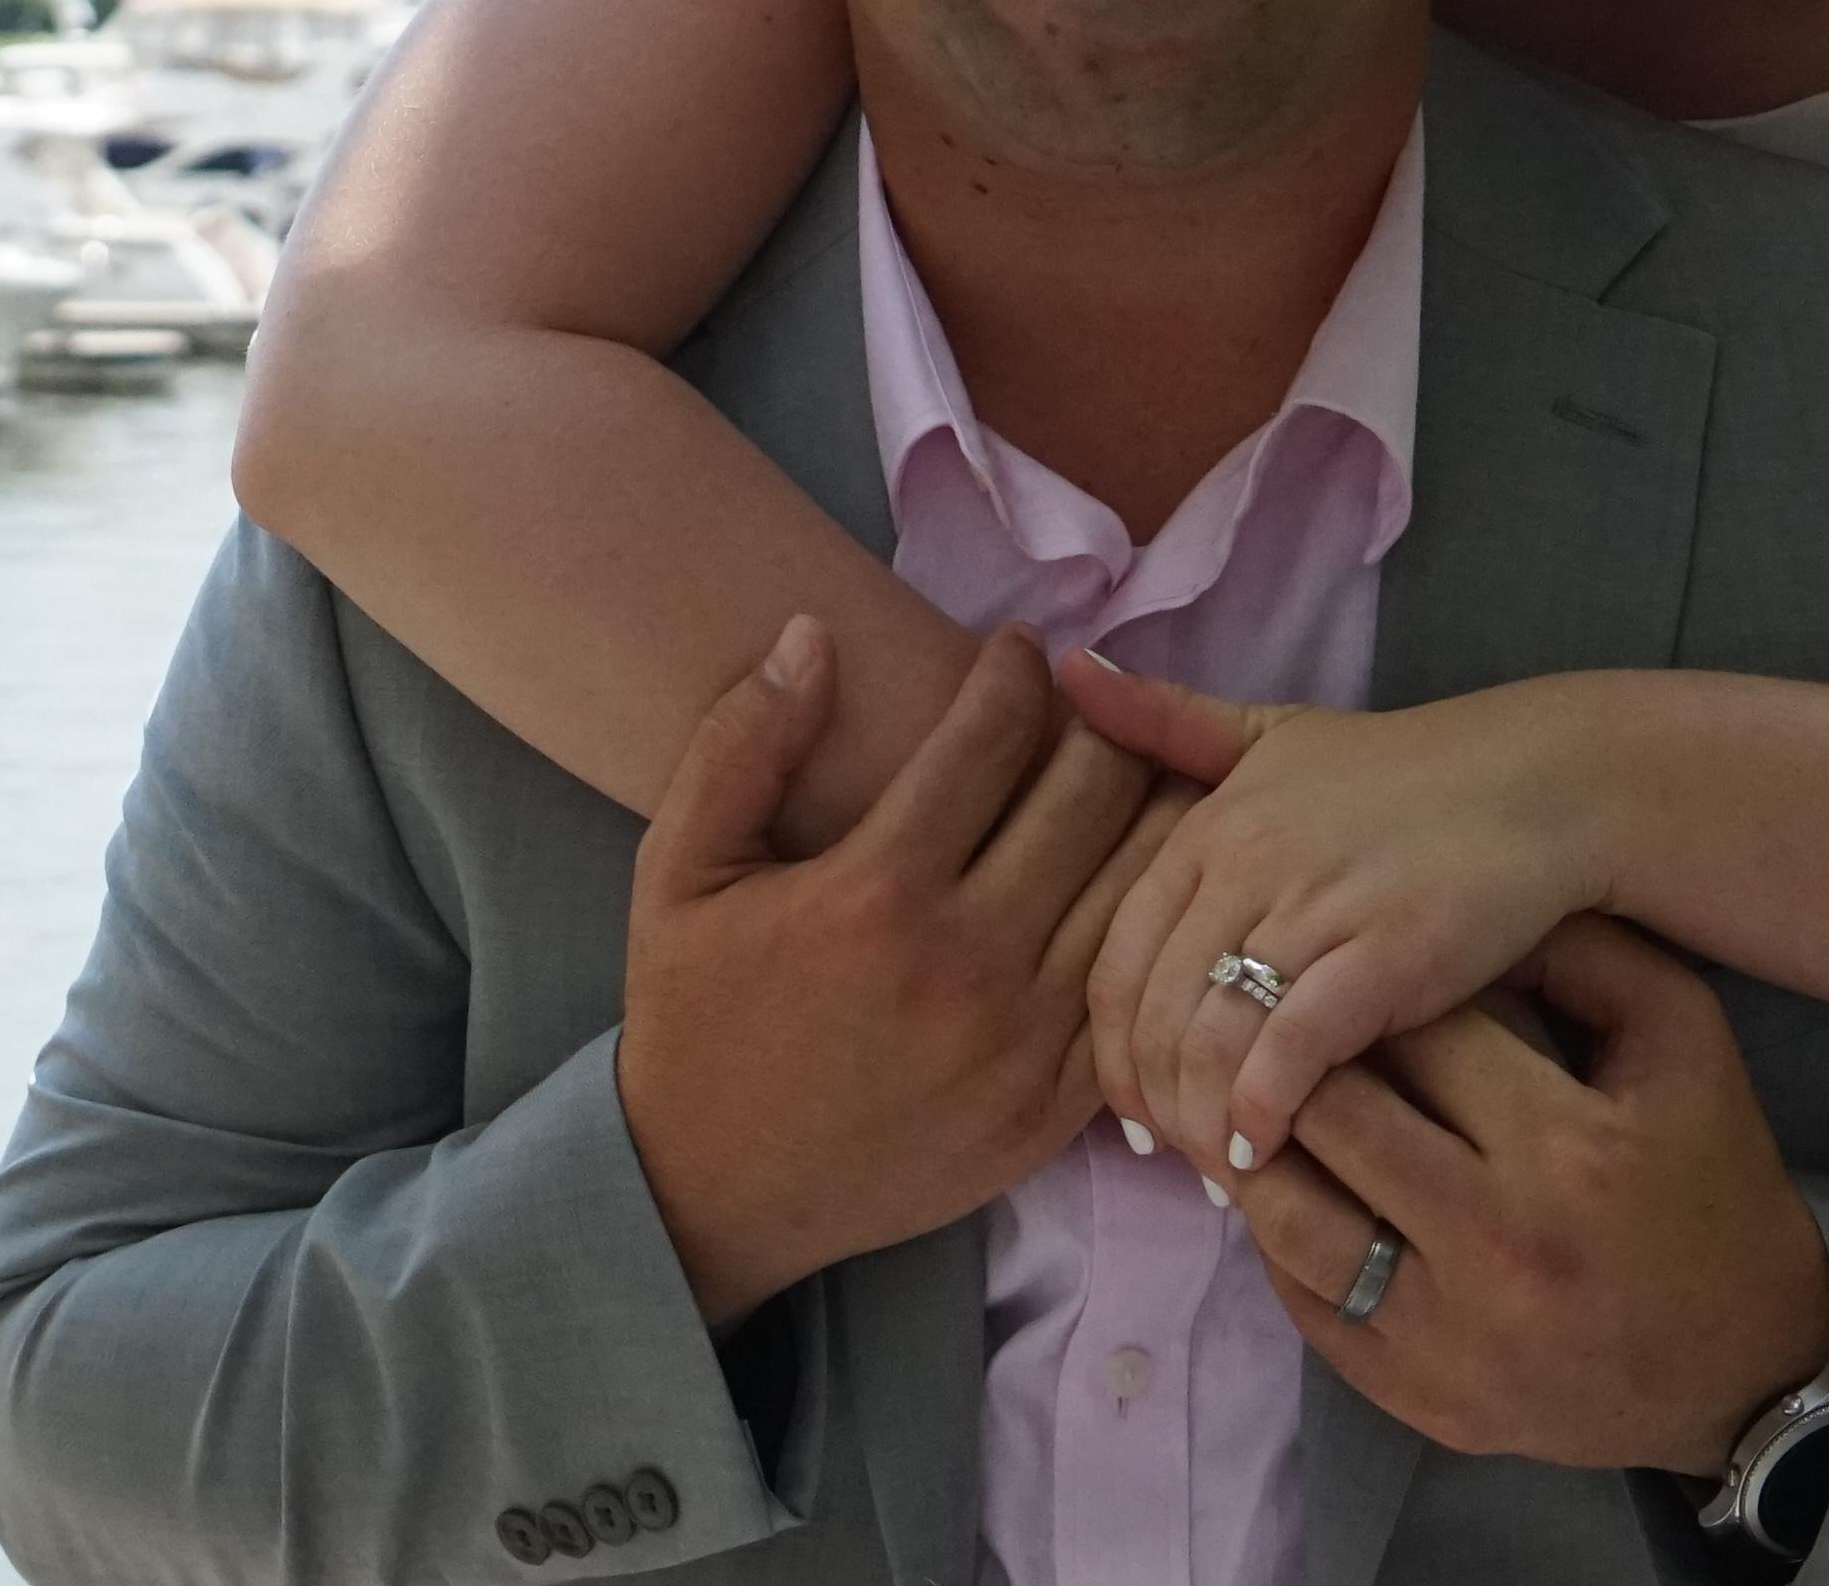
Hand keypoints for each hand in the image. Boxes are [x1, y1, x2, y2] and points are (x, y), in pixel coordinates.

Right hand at [617, 620, 1175, 1328]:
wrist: (714, 1192)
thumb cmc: (695, 1017)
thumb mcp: (678, 872)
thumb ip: (741, 746)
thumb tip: (813, 637)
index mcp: (874, 891)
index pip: (989, 738)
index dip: (1016, 672)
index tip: (1019, 647)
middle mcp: (965, 961)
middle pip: (1089, 799)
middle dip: (1102, 725)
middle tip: (1097, 700)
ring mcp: (1022, 1042)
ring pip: (1136, 888)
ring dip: (1148, 814)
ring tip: (1140, 772)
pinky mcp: (1052, 1108)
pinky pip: (1132, 989)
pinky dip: (1150, 926)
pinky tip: (1140, 886)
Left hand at [1056, 658, 1610, 1175]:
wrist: (1544, 782)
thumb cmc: (1405, 771)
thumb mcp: (1272, 733)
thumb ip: (1167, 720)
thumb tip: (1068, 673)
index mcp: (1206, 826)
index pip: (1114, 959)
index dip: (1111, 1049)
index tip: (1131, 1108)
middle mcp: (1243, 865)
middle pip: (1153, 1013)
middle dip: (1155, 1101)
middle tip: (1177, 1159)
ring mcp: (1313, 909)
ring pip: (1210, 1039)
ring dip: (1203, 1122)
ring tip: (1221, 1170)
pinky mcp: (1384, 954)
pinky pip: (1289, 1050)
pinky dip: (1263, 1111)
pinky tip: (1264, 1150)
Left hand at [1212, 916, 1828, 1475]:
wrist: (1747, 1373)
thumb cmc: (1713, 1186)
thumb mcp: (1684, 1043)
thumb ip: (1584, 954)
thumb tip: (1464, 912)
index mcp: (1565, 1146)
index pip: (1411, 1029)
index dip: (1368, 983)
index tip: (1352, 964)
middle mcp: (1495, 1243)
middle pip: (1330, 1115)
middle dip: (1295, 1054)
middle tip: (1273, 1016)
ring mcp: (1445, 1332)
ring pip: (1286, 1215)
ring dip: (1259, 1145)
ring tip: (1257, 1098)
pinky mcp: (1411, 1394)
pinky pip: (1299, 1301)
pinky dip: (1275, 1236)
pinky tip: (1287, 1186)